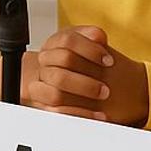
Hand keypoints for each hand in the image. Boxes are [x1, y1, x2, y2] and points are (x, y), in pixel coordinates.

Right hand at [33, 26, 148, 125]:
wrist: (89, 82)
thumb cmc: (91, 64)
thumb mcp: (92, 45)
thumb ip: (94, 36)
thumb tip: (98, 37)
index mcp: (53, 44)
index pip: (67, 40)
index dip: (90, 50)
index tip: (109, 60)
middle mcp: (44, 63)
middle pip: (63, 62)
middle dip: (90, 72)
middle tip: (106, 85)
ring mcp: (41, 85)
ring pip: (56, 91)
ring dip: (83, 91)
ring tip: (103, 95)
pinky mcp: (45, 106)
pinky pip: (56, 112)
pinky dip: (80, 114)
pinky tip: (98, 115)